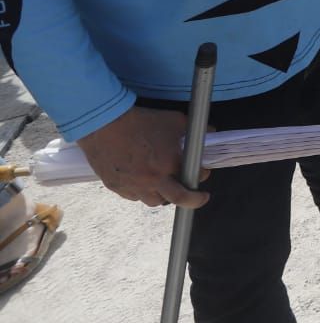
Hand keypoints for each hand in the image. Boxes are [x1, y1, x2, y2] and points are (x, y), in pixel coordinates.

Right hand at [75, 107, 208, 208]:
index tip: (202, 173)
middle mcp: (153, 180)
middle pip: (178, 199)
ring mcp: (134, 186)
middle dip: (193, 200)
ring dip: (164, 196)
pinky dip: (142, 192)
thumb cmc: (140, 121)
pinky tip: (144, 182)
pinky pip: (134, 197)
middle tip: (198, 198)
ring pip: (154, 201)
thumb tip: (210, 131)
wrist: (105, 124)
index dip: (201, 175)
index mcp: (169, 165)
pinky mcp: (117, 187)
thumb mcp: (175, 121)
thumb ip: (195, 130)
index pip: (194, 178)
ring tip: (167, 187)